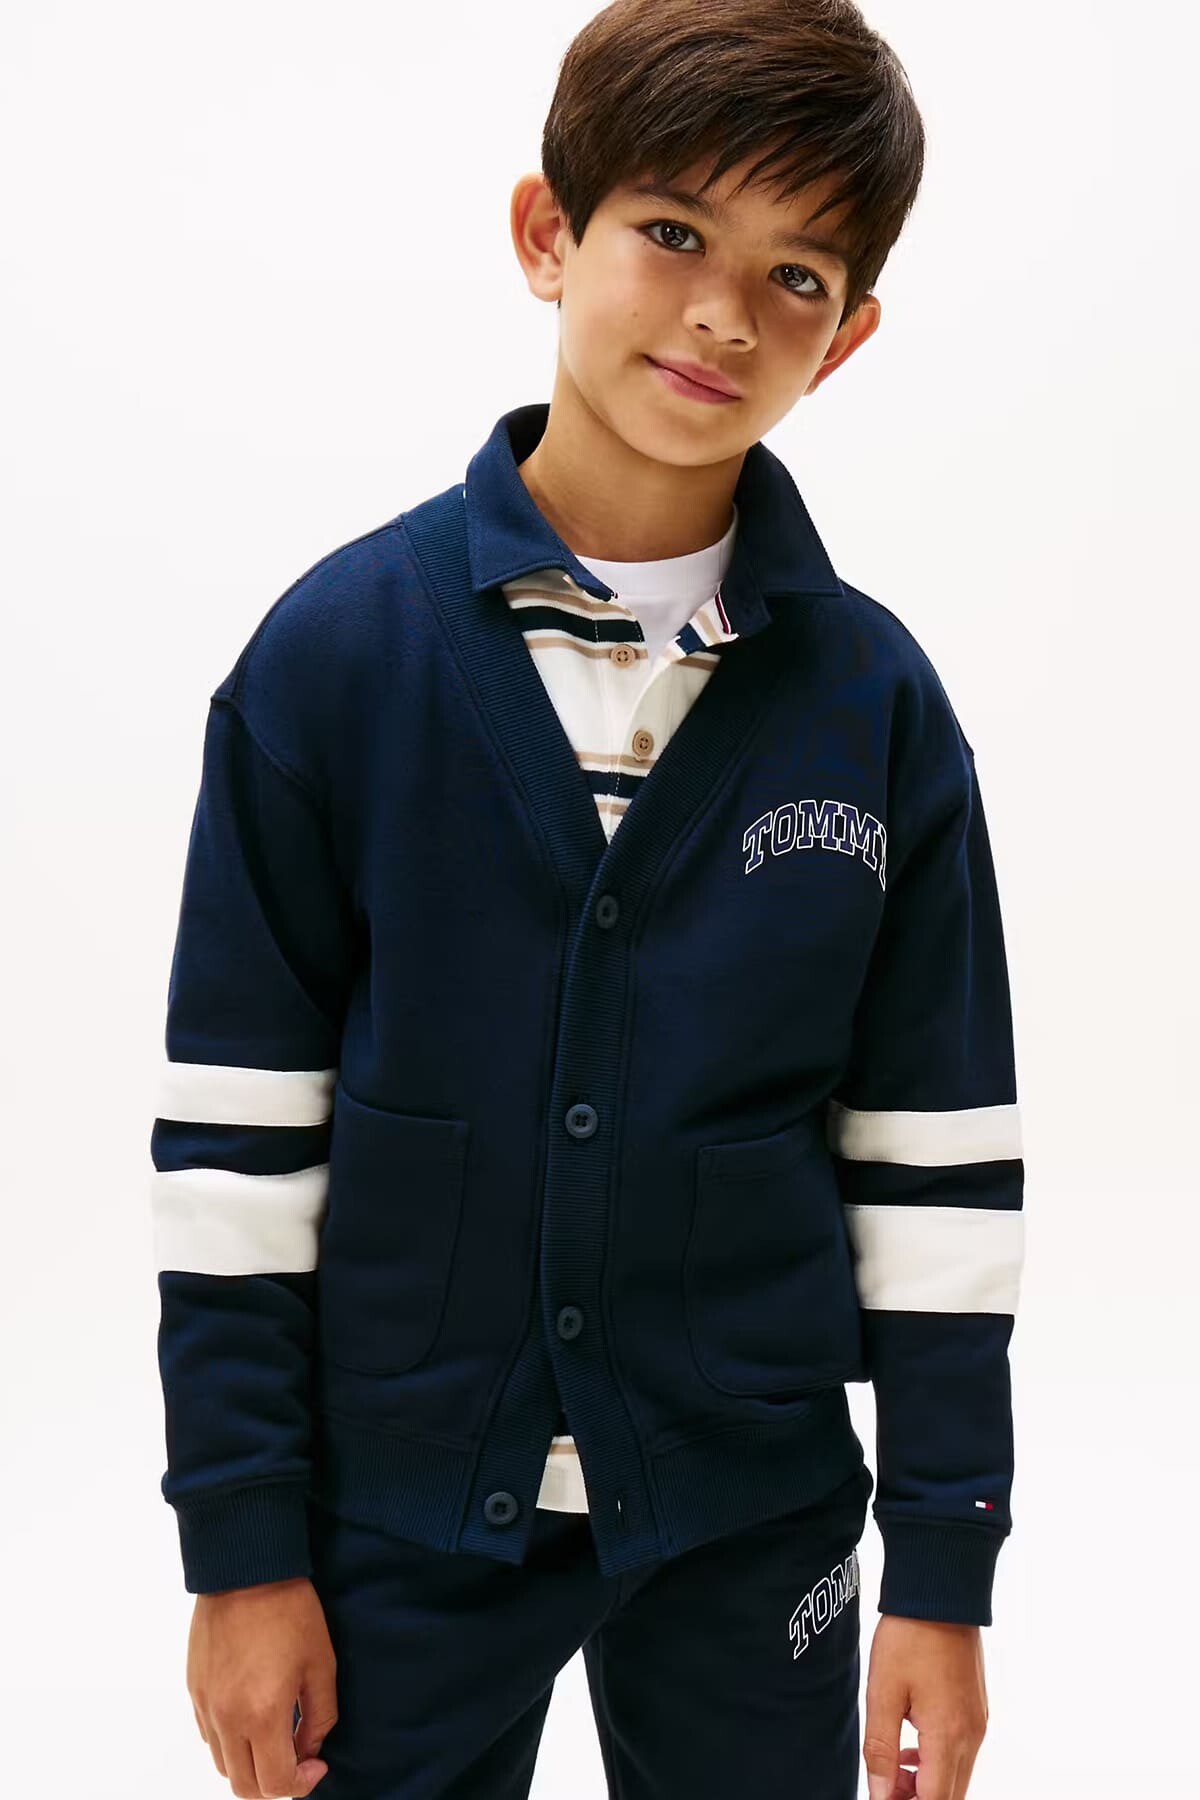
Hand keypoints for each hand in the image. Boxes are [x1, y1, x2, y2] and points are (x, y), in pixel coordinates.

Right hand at [187, 1575, 337, 1797]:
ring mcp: (205, 1705)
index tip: (317, 1763)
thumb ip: (320, 1716)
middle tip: (298, 1759)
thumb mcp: (320, 1662)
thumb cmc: (290, 1611)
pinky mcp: (194, 1688)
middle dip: (274, 1784)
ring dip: (250, 1764)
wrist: (245, 1569)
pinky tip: (252, 1715)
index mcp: (261, 1715)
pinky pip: (208, 1735)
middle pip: (244, 1785)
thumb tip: (310, 1749)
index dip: (302, 1785)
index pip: (275, 1784)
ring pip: (223, 1764)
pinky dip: (230, 1741)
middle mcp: (226, 1718)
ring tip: (275, 1738)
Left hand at [862, 1613, 987, 1798]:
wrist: (941, 1593)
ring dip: (927, 1786)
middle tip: (886, 1790)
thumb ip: (881, 1748)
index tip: (883, 1799)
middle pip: (950, 1796)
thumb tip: (880, 1793)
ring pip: (957, 1778)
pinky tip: (910, 1750)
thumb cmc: (910, 1635)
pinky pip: (962, 1754)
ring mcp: (978, 1724)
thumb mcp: (883, 1691)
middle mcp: (971, 1736)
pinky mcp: (977, 1711)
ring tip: (893, 1772)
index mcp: (948, 1735)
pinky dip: (938, 1764)